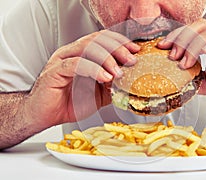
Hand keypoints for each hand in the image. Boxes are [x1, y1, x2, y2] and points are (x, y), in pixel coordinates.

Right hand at [24, 30, 139, 128]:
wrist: (45, 116)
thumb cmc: (68, 103)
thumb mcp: (98, 94)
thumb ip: (112, 85)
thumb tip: (130, 80)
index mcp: (81, 54)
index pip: (102, 39)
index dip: (120, 42)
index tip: (135, 50)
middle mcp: (71, 53)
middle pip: (97, 39)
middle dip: (118, 48)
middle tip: (131, 60)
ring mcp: (62, 60)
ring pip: (87, 47)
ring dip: (107, 58)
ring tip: (119, 72)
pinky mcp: (55, 71)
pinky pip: (76, 64)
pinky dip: (93, 69)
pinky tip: (104, 77)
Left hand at [157, 18, 205, 107]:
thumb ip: (195, 82)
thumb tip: (179, 86)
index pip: (190, 33)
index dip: (175, 38)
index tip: (162, 47)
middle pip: (196, 27)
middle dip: (180, 39)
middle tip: (171, 54)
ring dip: (192, 45)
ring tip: (184, 61)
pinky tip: (203, 52)